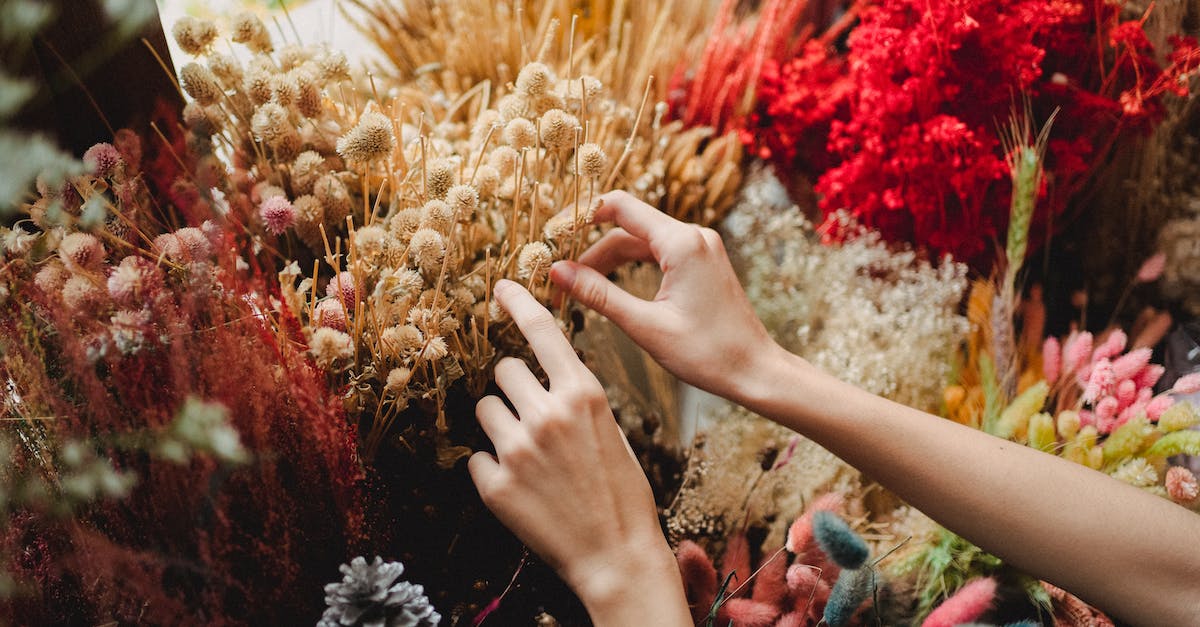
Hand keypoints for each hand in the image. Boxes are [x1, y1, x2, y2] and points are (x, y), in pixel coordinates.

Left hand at [468, 279, 688, 625]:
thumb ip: (574, 397)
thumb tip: (539, 376)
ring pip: (484, 408)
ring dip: (501, 424)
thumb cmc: (622, 492)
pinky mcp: (495, 484)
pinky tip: (523, 487)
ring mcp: (517, 449)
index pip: (543, 332)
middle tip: (534, 416)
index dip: (520, 303)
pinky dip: (493, 468)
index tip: (501, 287)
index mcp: (583, 394)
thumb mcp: (610, 430)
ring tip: (529, 455)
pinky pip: (476, 455)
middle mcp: (547, 413)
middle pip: (504, 370)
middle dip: (515, 388)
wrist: (617, 554)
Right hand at [550, 190, 780, 403]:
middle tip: (560, 278)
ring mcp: (702, 247)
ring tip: (580, 286)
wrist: (756, 370)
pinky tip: (612, 286)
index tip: (553, 234)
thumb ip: (599, 295)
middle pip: (628, 227)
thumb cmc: (708, 353)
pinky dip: (633, 265)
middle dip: (592, 251)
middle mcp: (694, 235)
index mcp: (682, 243)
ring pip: (642, 241)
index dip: (581, 216)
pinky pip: (659, 252)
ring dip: (610, 260)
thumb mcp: (645, 326)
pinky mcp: (704, 262)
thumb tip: (558, 272)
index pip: (620, 207)